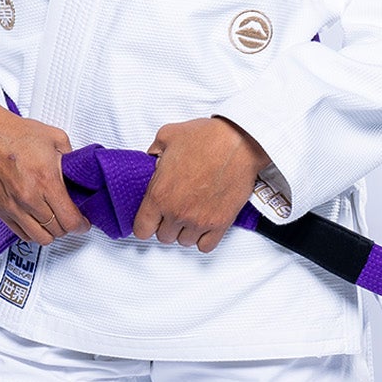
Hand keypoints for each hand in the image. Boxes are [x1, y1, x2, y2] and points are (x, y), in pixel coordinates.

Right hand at [0, 98, 89, 245]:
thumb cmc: (13, 133)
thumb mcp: (55, 138)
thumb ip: (71, 158)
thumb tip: (77, 171)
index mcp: (46, 181)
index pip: (69, 220)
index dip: (81, 225)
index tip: (83, 223)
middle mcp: (28, 197)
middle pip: (56, 231)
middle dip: (67, 227)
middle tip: (69, 217)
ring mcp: (12, 206)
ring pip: (38, 237)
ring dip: (50, 232)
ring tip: (53, 221)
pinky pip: (20, 233)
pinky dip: (31, 231)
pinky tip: (36, 221)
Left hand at [131, 115, 271, 252]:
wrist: (239, 142)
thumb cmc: (207, 137)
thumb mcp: (168, 135)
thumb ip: (153, 151)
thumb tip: (152, 158)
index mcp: (159, 194)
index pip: (142, 229)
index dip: (145, 224)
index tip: (150, 219)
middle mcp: (177, 212)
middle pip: (163, 237)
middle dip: (166, 225)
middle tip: (173, 210)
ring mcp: (199, 221)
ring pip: (184, 242)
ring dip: (185, 231)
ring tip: (190, 215)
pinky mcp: (220, 223)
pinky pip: (206, 246)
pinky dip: (203, 238)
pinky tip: (204, 224)